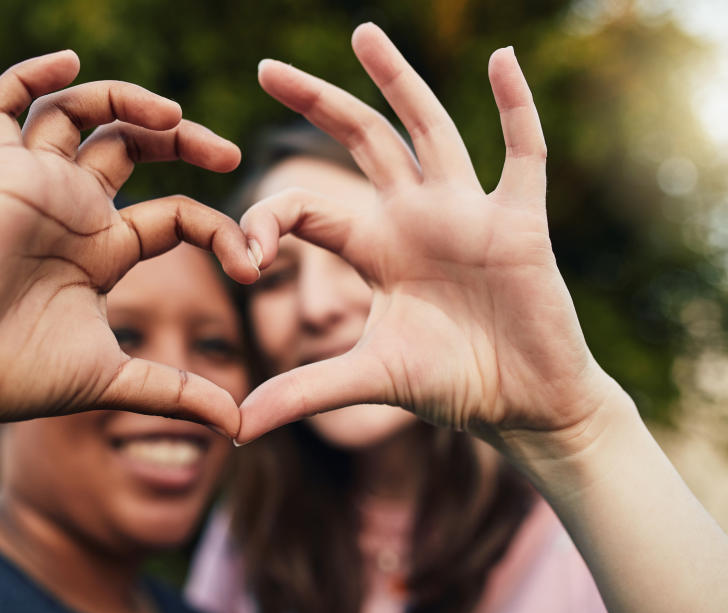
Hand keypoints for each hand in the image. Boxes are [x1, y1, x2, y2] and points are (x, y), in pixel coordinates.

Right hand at [0, 51, 257, 441]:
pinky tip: (67, 62)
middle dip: (182, 139)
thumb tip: (242, 428)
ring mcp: (35, 188)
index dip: (221, 230)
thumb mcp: (114, 380)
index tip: (253, 264)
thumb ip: (176, 393)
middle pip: (132, 146)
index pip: (177, 215)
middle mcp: (73, 211)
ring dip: (125, 100)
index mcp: (103, 250)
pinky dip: (27, 77)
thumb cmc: (15, 378)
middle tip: (229, 155)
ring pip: (78, 114)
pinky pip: (1, 110)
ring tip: (172, 116)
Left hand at [236, 24, 617, 449]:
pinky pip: (522, 152)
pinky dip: (516, 107)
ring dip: (398, 80)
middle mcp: (416, 218)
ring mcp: (468, 213)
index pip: (309, 208)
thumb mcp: (371, 379)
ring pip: (429, 130)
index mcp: (375, 249)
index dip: (270, 220)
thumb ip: (304, 391)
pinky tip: (503, 58)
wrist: (524, 406)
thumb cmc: (453, 385)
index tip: (246, 258)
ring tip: (362, 33)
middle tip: (266, 68)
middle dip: (316, 105)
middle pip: (361, 144)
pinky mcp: (520, 223)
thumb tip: (233, 427)